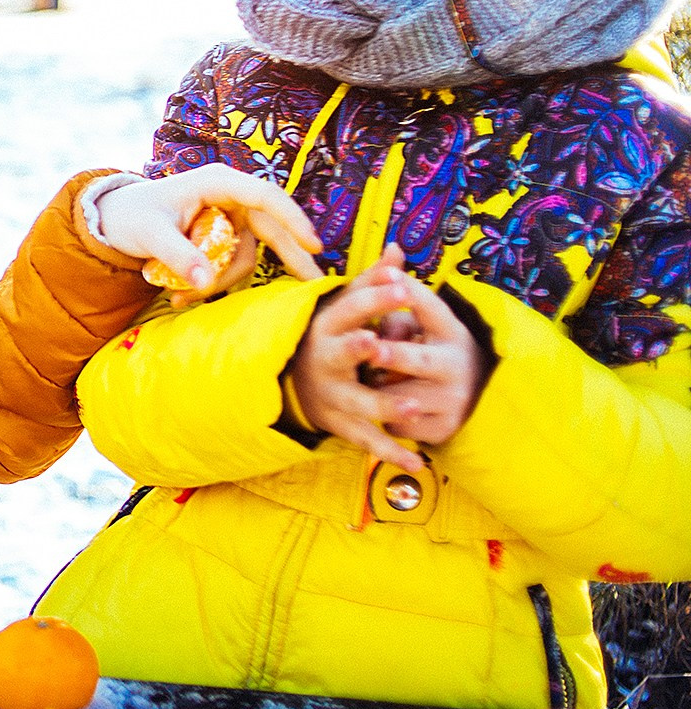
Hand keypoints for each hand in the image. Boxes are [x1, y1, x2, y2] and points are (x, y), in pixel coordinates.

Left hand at [99, 163, 323, 298]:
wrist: (116, 219)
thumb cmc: (133, 215)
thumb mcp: (150, 234)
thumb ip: (177, 255)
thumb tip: (205, 283)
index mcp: (218, 182)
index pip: (265, 196)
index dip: (293, 218)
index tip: (313, 243)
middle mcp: (231, 197)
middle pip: (272, 227)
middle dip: (291, 256)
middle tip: (315, 282)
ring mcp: (230, 218)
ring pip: (246, 255)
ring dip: (224, 281)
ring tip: (182, 299)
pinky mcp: (224, 237)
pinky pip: (230, 264)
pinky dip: (213, 282)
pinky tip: (184, 296)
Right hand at [286, 246, 456, 471]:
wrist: (290, 381)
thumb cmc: (330, 336)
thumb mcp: (343, 307)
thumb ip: (372, 281)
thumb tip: (399, 248)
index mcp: (327, 326)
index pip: (350, 307)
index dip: (375, 297)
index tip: (402, 285)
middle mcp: (325, 361)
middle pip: (343, 354)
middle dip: (360, 349)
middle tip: (379, 343)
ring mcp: (331, 395)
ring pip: (357, 402)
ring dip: (383, 405)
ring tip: (412, 406)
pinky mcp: (340, 423)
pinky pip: (366, 439)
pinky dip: (391, 451)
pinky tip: (417, 460)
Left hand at [358, 248, 486, 446]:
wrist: (472, 395)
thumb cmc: (433, 348)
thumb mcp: (426, 322)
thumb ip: (402, 295)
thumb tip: (390, 255)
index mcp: (451, 331)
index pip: (432, 307)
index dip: (410, 292)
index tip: (391, 276)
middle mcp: (456, 365)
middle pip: (418, 360)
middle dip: (394, 354)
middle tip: (372, 347)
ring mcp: (453, 400)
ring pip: (399, 397)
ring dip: (377, 390)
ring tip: (368, 381)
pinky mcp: (443, 429)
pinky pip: (401, 426)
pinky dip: (387, 417)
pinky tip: (387, 409)